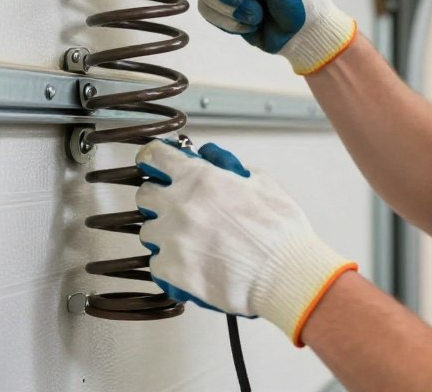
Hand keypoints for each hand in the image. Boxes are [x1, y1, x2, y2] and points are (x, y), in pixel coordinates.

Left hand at [135, 139, 356, 345]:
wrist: (286, 274)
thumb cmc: (280, 232)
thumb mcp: (261, 181)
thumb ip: (228, 166)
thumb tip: (210, 160)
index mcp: (200, 179)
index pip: (156, 156)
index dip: (153, 158)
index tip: (153, 163)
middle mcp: (180, 206)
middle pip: (144, 195)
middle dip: (159, 197)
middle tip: (176, 205)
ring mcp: (172, 240)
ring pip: (148, 231)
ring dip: (165, 232)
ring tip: (190, 241)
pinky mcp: (172, 271)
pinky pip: (156, 263)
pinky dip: (170, 263)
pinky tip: (191, 263)